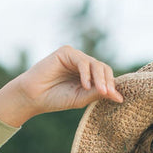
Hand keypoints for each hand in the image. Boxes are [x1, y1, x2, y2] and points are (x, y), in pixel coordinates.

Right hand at [0, 46, 122, 126]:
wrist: (33, 96)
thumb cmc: (56, 98)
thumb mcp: (81, 98)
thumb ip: (98, 94)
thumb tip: (119, 96)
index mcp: (88, 76)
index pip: (106, 77)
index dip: (112, 86)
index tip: (118, 100)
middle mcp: (83, 65)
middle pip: (103, 69)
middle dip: (108, 82)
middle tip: (108, 94)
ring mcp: (75, 57)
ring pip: (96, 64)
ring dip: (100, 79)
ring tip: (101, 91)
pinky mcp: (66, 52)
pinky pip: (83, 61)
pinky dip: (86, 73)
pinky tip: (85, 85)